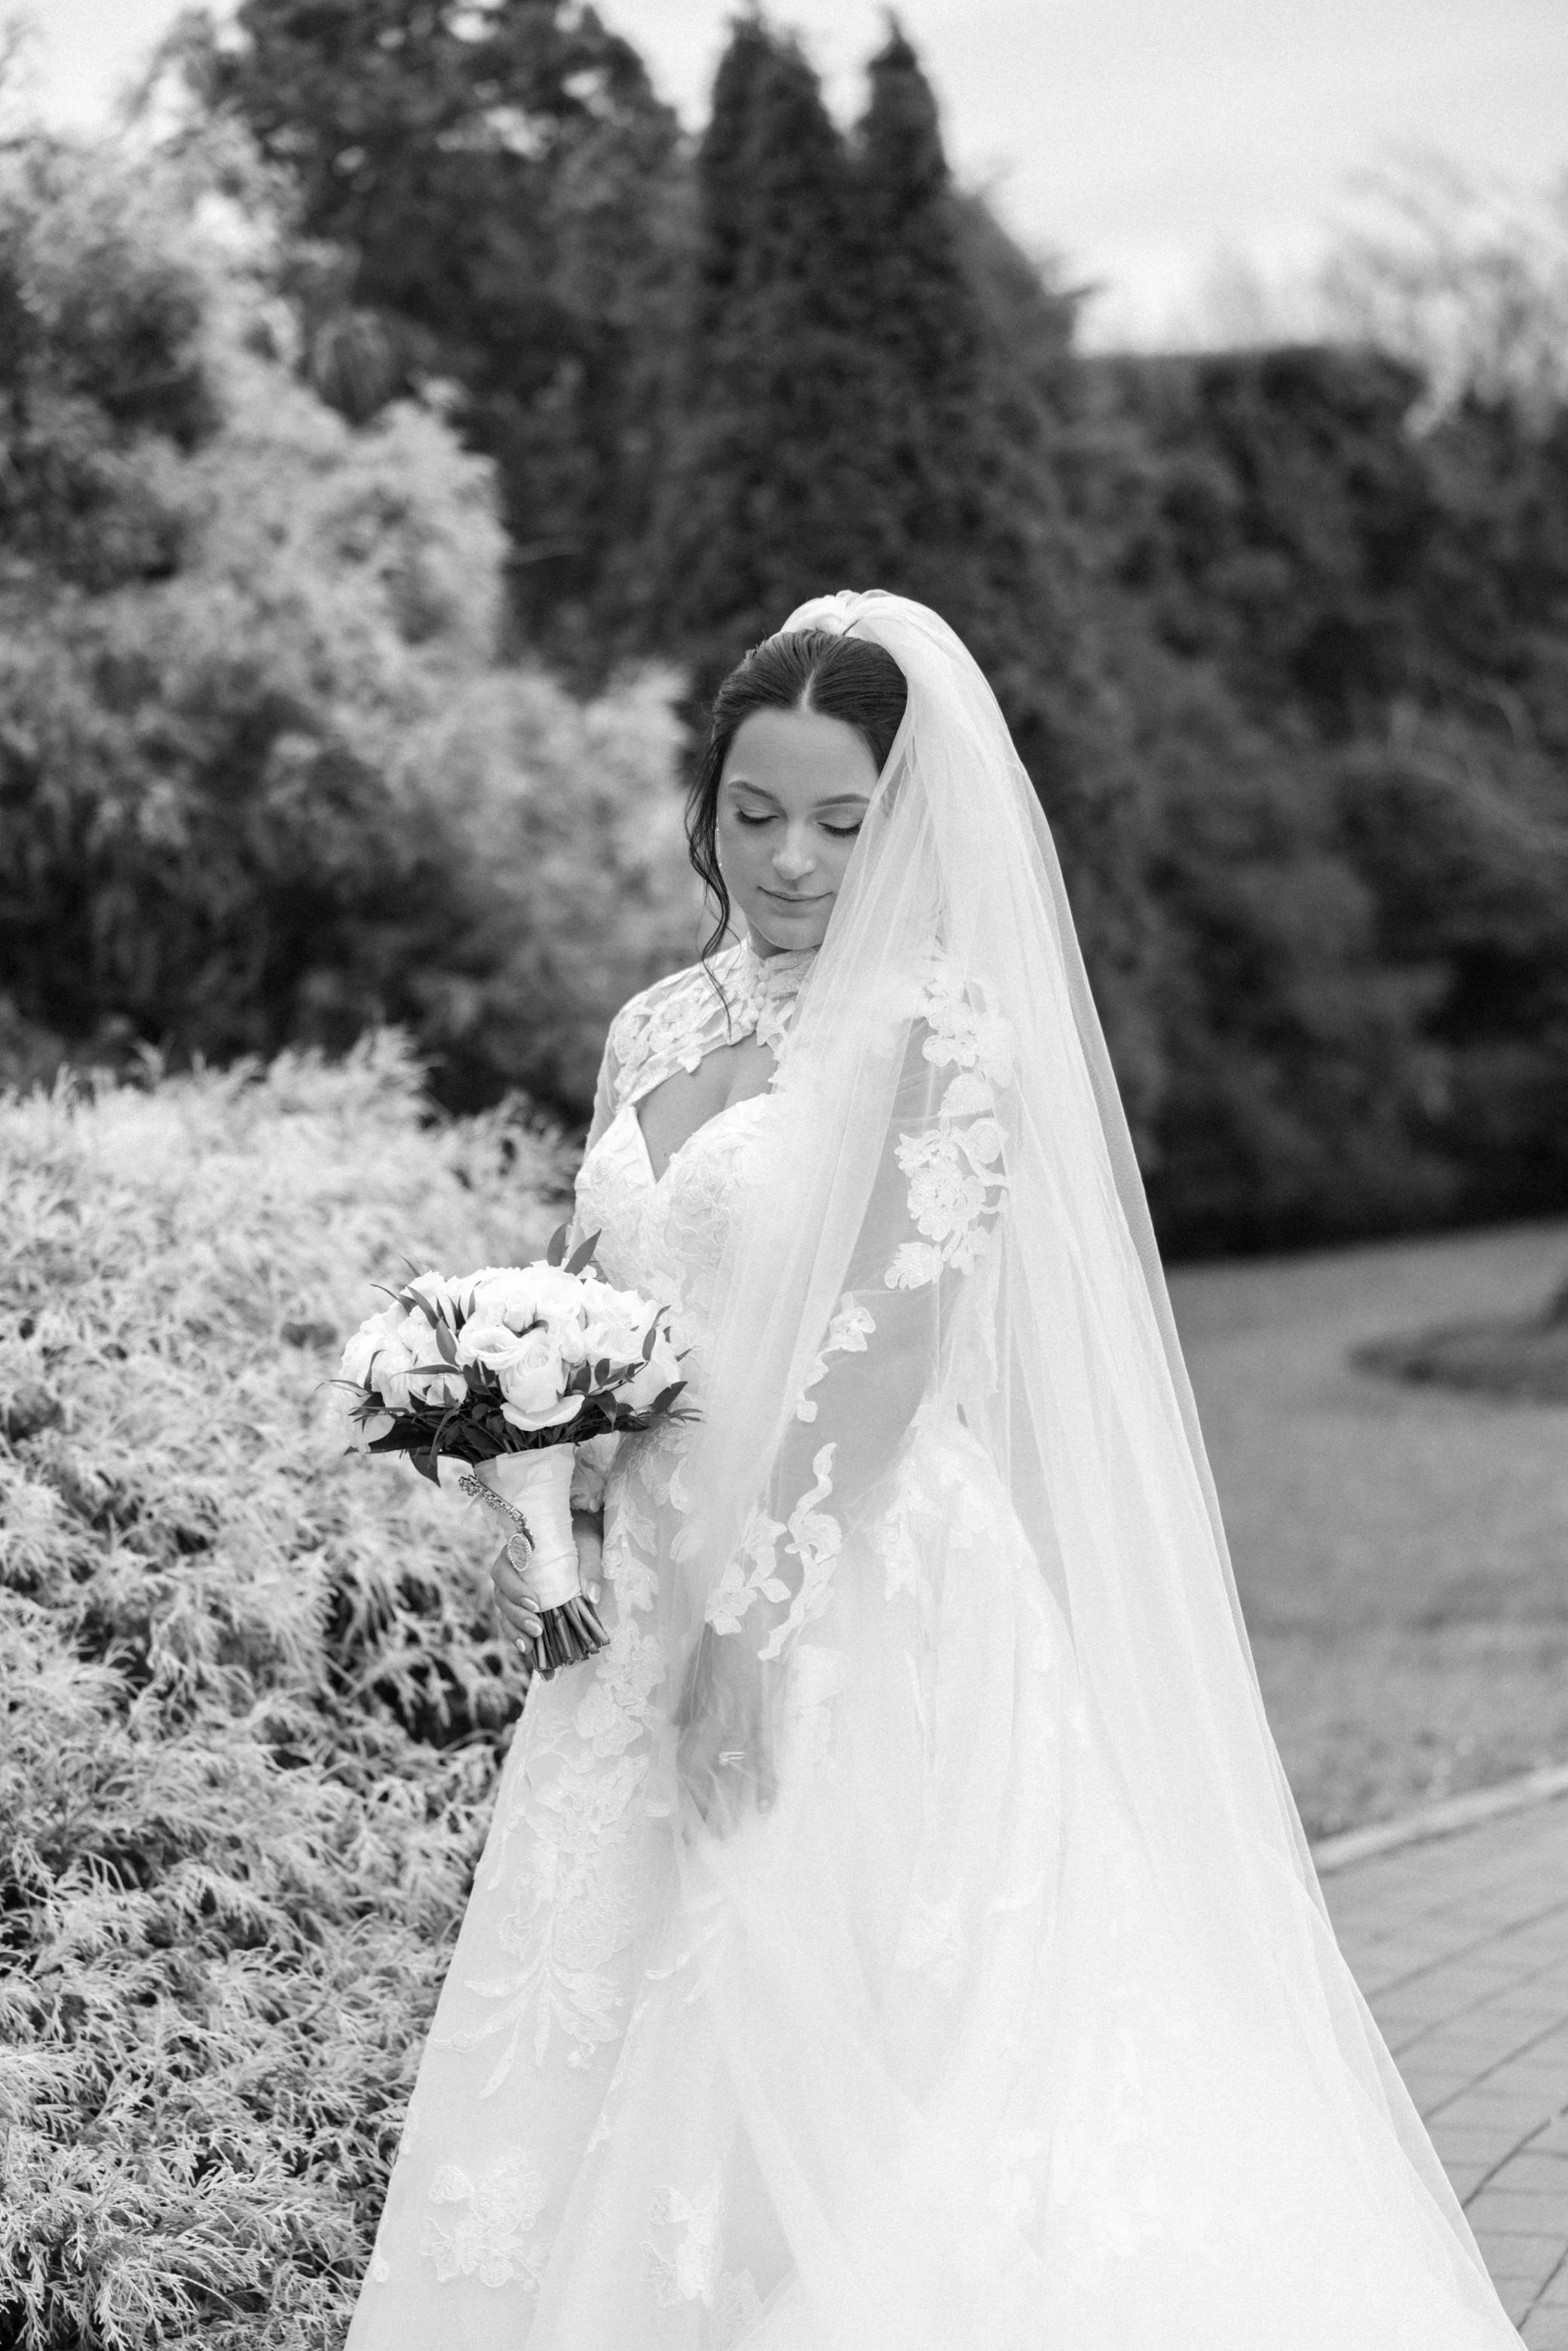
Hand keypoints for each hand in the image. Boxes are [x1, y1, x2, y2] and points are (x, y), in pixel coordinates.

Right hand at [492, 1510, 604, 1680]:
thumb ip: (590, 1567)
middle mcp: (511, 1572)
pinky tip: (532, 1655)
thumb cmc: (581, 1534)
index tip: (535, 1603)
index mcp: (518, 1551)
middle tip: (538, 1629)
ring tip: (532, 1648)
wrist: (580, 1532)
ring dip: (517, 1632)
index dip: (514, 1589)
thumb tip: (592, 1597)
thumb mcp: (589, 1544)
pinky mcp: (524, 1606)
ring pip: (505, 1614)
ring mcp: (515, 1590)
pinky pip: (516, 1624)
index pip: (504, 1571)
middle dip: (517, 1617)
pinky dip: (522, 1639)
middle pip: (501, 1598)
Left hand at [673, 1626, 777, 1836]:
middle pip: (703, 1775)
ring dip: (728, 1805)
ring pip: (731, 1774)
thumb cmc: (717, 1644)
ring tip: (726, 1834)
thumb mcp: (690, 1673)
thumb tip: (675, 1725)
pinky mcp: (765, 1720)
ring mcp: (741, 1726)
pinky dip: (766, 1783)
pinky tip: (767, 1807)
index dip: (683, 1788)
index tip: (682, 1811)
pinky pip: (765, 1758)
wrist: (746, 1622)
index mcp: (696, 1715)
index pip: (685, 1760)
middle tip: (699, 1838)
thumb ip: (684, 1703)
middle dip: (701, 1808)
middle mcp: (715, 1727)